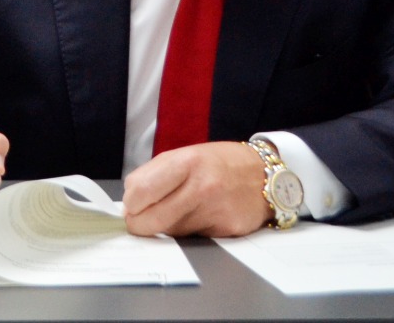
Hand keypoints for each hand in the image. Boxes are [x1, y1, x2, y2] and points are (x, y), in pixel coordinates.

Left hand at [122, 141, 272, 236]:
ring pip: (170, 232)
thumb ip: (154, 176)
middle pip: (151, 220)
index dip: (130, 204)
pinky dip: (187, 232)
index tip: (131, 206)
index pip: (141, 191)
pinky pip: (192, 238)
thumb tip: (129, 204)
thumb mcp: (185, 155)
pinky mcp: (226, 230)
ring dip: (165, 227)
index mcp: (186, 162)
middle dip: (139, 224)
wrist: (264, 174)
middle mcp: (201, 186)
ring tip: (177, 209)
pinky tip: (198, 217)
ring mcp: (215, 210)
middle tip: (139, 220)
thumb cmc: (218, 163)